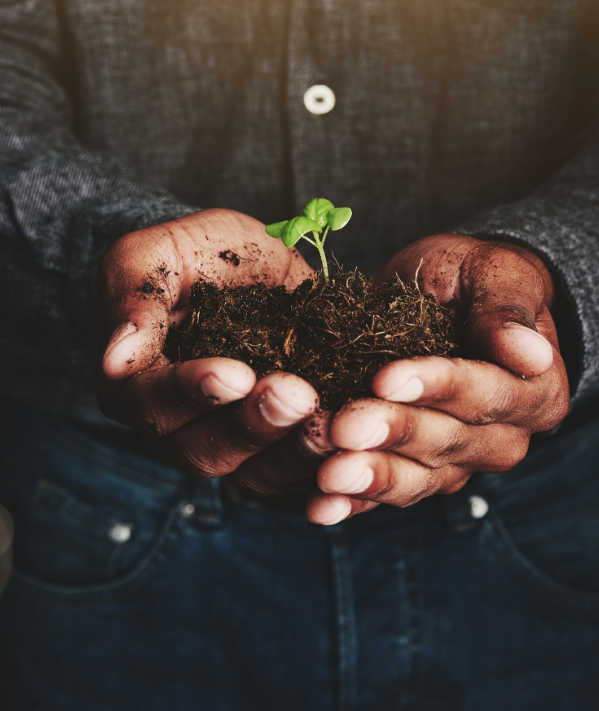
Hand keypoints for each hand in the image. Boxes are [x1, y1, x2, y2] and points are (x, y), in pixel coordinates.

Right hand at [97, 209, 331, 493]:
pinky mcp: (277, 442)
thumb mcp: (151, 255)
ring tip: (331, 422)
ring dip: (293, 453)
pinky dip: (325, 462)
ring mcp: (228, 440)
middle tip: (297, 393)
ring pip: (253, 473)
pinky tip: (355, 440)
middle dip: (253, 426)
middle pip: (204, 450)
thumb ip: (134, 299)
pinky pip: (297, 472)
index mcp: (134, 383)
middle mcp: (176, 426)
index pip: (153, 403)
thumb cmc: (187, 252)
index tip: (236, 374)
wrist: (238, 262)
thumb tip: (116, 357)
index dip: (193, 394)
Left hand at [307, 235, 569, 524]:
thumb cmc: (474, 277)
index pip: (484, 395)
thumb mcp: (493, 274)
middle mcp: (504, 439)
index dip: (433, 387)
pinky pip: (389, 495)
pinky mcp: (421, 474)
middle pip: (447, 442)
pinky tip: (319, 507)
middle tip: (342, 426)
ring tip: (327, 474)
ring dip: (370, 478)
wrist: (451, 298)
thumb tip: (529, 353)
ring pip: (418, 479)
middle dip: (391, 433)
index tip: (383, 378)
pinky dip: (353, 504)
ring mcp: (461, 464)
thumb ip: (506, 310)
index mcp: (535, 392)